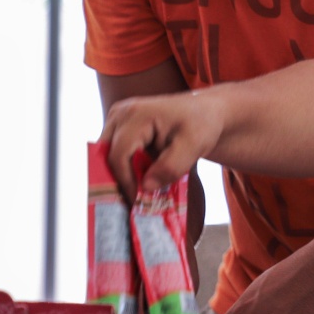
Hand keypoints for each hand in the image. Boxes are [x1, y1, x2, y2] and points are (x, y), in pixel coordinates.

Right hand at [100, 90, 225, 199]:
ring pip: (108, 155)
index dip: (126, 180)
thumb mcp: (194, 146)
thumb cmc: (202, 124)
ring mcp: (118, 118)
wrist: (206, 112)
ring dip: (122, 173)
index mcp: (137, 114)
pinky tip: (143, 177)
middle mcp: (121, 113)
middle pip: (107, 154)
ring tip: (140, 189)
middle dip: (119, 178)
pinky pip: (115, 151)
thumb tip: (145, 187)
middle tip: (135, 199)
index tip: (138, 200)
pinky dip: (126, 166)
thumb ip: (170, 167)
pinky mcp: (121, 126)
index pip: (119, 155)